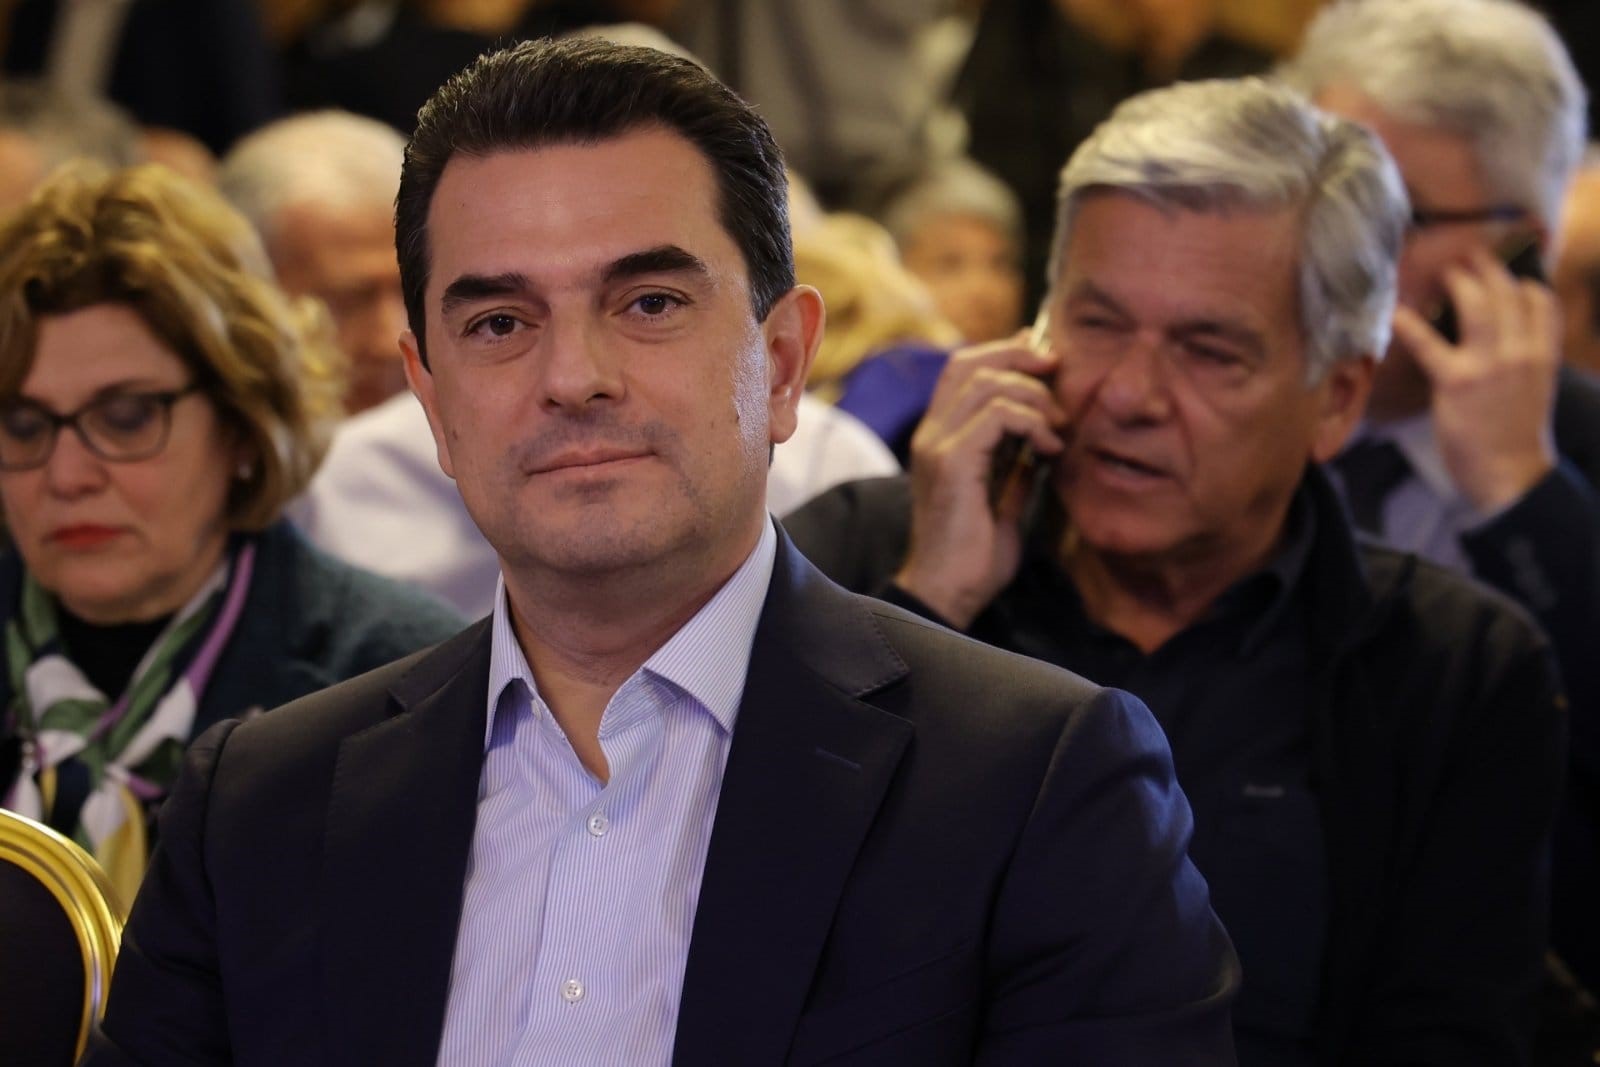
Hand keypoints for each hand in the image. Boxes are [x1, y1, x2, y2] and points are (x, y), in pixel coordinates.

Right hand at [894, 331, 1066, 627]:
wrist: (948, 595)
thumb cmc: (974, 558)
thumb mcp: (1004, 503)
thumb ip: (1016, 469)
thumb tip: (1042, 446)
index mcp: (940, 439)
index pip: (963, 370)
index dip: (1005, 353)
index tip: (1048, 362)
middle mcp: (931, 434)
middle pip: (970, 362)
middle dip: (1021, 356)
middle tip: (1060, 372)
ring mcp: (937, 445)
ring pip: (986, 382)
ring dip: (1034, 396)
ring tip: (1060, 426)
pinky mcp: (951, 462)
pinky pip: (996, 416)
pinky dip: (1031, 422)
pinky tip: (1051, 448)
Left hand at [1392, 247, 1559, 511]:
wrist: (1510, 474)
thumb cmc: (1516, 435)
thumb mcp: (1535, 388)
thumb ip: (1525, 357)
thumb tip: (1507, 335)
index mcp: (1543, 354)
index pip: (1542, 300)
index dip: (1522, 280)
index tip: (1505, 271)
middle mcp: (1521, 351)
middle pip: (1507, 292)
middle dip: (1486, 268)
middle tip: (1467, 257)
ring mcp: (1490, 364)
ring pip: (1477, 304)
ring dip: (1458, 281)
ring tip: (1444, 272)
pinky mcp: (1456, 381)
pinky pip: (1429, 344)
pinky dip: (1410, 325)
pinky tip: (1395, 314)